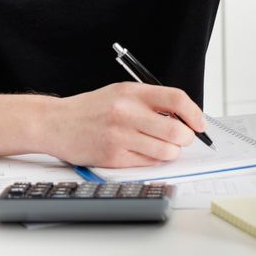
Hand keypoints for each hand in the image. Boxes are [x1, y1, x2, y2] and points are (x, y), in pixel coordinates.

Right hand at [41, 82, 205, 167]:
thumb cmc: (91, 109)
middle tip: (182, 139)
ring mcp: (119, 136)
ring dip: (170, 152)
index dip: (194, 113)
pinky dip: (152, 159)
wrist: (56, 123)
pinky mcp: (113, 157)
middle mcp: (126, 112)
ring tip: (160, 146)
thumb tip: (184, 118)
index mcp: (132, 92)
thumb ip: (150, 102)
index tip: (200, 124)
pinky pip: (148, 162)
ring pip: (166, 151)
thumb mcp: (121, 93)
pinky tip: (141, 151)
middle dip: (186, 138)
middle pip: (177, 131)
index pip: (176, 99)